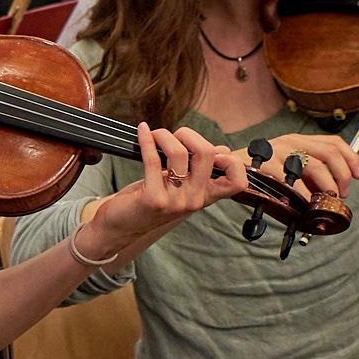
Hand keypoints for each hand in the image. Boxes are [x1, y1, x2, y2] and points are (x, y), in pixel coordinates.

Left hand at [90, 122, 250, 245]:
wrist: (121, 226)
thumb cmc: (151, 200)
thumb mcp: (183, 187)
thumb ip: (201, 171)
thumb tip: (222, 149)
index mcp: (206, 196)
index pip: (238, 181)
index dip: (232, 160)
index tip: (212, 150)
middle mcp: (195, 200)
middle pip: (207, 154)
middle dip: (189, 135)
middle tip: (175, 136)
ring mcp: (175, 201)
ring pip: (179, 153)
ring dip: (165, 136)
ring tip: (155, 135)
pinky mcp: (153, 199)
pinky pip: (152, 159)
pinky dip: (146, 140)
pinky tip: (142, 131)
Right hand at [253, 132, 358, 198]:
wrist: (225, 169)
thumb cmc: (259, 172)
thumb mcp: (286, 166)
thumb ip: (308, 174)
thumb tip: (332, 190)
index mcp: (298, 140)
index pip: (333, 142)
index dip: (351, 158)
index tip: (358, 175)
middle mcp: (291, 142)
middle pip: (329, 153)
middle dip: (342, 176)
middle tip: (340, 194)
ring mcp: (278, 151)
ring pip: (314, 166)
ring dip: (326, 185)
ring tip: (325, 200)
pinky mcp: (266, 164)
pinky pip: (292, 180)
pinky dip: (302, 194)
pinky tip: (304, 203)